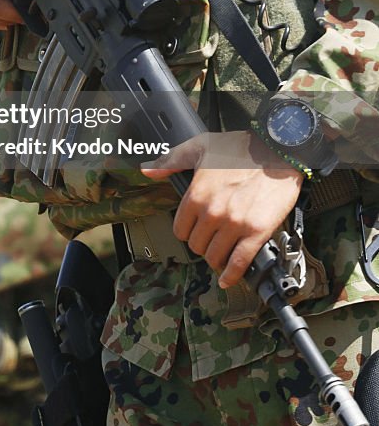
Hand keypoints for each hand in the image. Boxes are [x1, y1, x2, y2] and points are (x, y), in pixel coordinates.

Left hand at [141, 132, 303, 287]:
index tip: (195, 229)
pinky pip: (239, 263)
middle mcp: (212, 212)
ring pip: (215, 257)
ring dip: (216, 258)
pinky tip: (228, 278)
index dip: (187, 231)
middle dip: (202, 244)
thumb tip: (148, 170)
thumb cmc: (240, 148)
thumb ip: (171, 160)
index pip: (180, 230)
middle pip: (197, 246)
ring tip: (222, 252)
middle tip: (211, 240)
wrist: (278, 151)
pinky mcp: (256, 232)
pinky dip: (232, 275)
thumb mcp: (200, 146)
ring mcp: (234, 224)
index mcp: (196, 194)